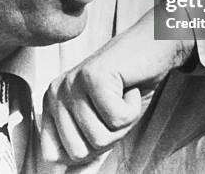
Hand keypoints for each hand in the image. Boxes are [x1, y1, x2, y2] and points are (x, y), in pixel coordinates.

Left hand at [40, 10, 194, 164]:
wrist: (152, 48)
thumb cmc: (128, 87)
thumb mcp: (103, 123)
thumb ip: (85, 148)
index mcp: (52, 104)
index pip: (57, 155)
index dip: (88, 149)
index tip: (101, 122)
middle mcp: (56, 92)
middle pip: (79, 151)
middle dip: (108, 136)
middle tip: (115, 106)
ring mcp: (72, 83)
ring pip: (99, 138)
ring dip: (122, 122)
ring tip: (122, 94)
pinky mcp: (92, 77)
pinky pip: (116, 120)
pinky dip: (132, 108)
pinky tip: (128, 86)